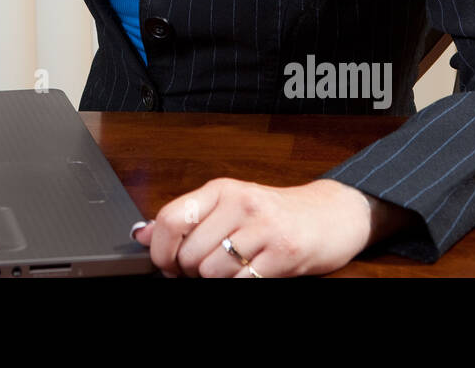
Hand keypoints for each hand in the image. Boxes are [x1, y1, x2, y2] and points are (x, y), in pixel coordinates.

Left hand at [131, 177, 413, 276]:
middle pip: (189, 253)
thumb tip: (143, 235)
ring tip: (235, 270)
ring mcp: (264, 227)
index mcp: (222, 189)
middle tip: (209, 268)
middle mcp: (241, 202)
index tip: (167, 265)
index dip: (161, 251)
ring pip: (211, 272)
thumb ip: (189, 219)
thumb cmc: (277, 213)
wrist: (332, 214)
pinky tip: (251, 274)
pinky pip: (242, 282)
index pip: (171, 218)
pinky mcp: (284, 253)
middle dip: (192, 272)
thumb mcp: (229, 206)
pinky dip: (239, 285)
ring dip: (217, 281)